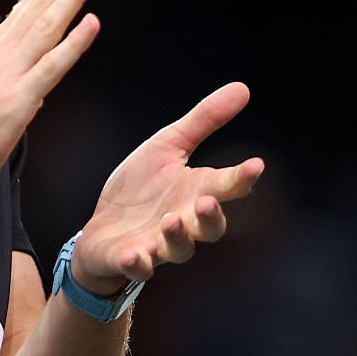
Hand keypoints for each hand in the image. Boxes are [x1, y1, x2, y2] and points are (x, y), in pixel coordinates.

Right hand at [0, 0, 102, 201]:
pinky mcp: (18, 101)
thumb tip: (38, 79)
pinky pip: (51, 68)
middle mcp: (3, 54)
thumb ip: (12, 80)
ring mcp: (10, 75)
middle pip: (40, 2)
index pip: (30, 2)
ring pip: (47, 24)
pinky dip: (73, 44)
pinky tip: (92, 23)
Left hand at [73, 82, 263, 293]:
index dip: (242, 178)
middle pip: (210, 227)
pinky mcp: (130, 258)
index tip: (255, 165)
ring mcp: (158, 244)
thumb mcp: (168, 146)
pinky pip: (138, 267)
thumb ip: (203, 121)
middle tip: (208, 201)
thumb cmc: (140, 190)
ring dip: (177, 237)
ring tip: (171, 220)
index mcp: (195, 192)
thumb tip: (242, 88)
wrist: (101, 231)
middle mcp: (184, 222)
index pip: (226, 186)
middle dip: (211, 217)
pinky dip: (137, 263)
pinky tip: (133, 254)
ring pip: (178, 249)